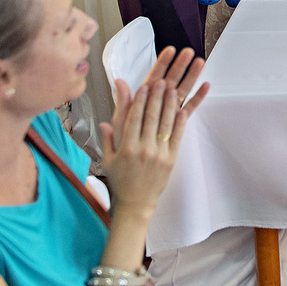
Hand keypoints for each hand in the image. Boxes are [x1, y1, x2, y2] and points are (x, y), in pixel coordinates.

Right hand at [101, 47, 208, 212]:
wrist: (135, 204)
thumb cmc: (120, 180)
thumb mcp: (109, 159)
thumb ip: (108, 138)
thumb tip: (104, 120)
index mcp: (126, 148)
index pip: (134, 119)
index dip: (139, 101)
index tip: (144, 86)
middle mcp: (143, 150)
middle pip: (151, 118)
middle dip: (156, 97)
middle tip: (161, 81)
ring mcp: (158, 155)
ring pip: (165, 124)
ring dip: (169, 105)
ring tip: (173, 89)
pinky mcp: (171, 160)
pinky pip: (176, 137)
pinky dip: (180, 122)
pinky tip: (183, 109)